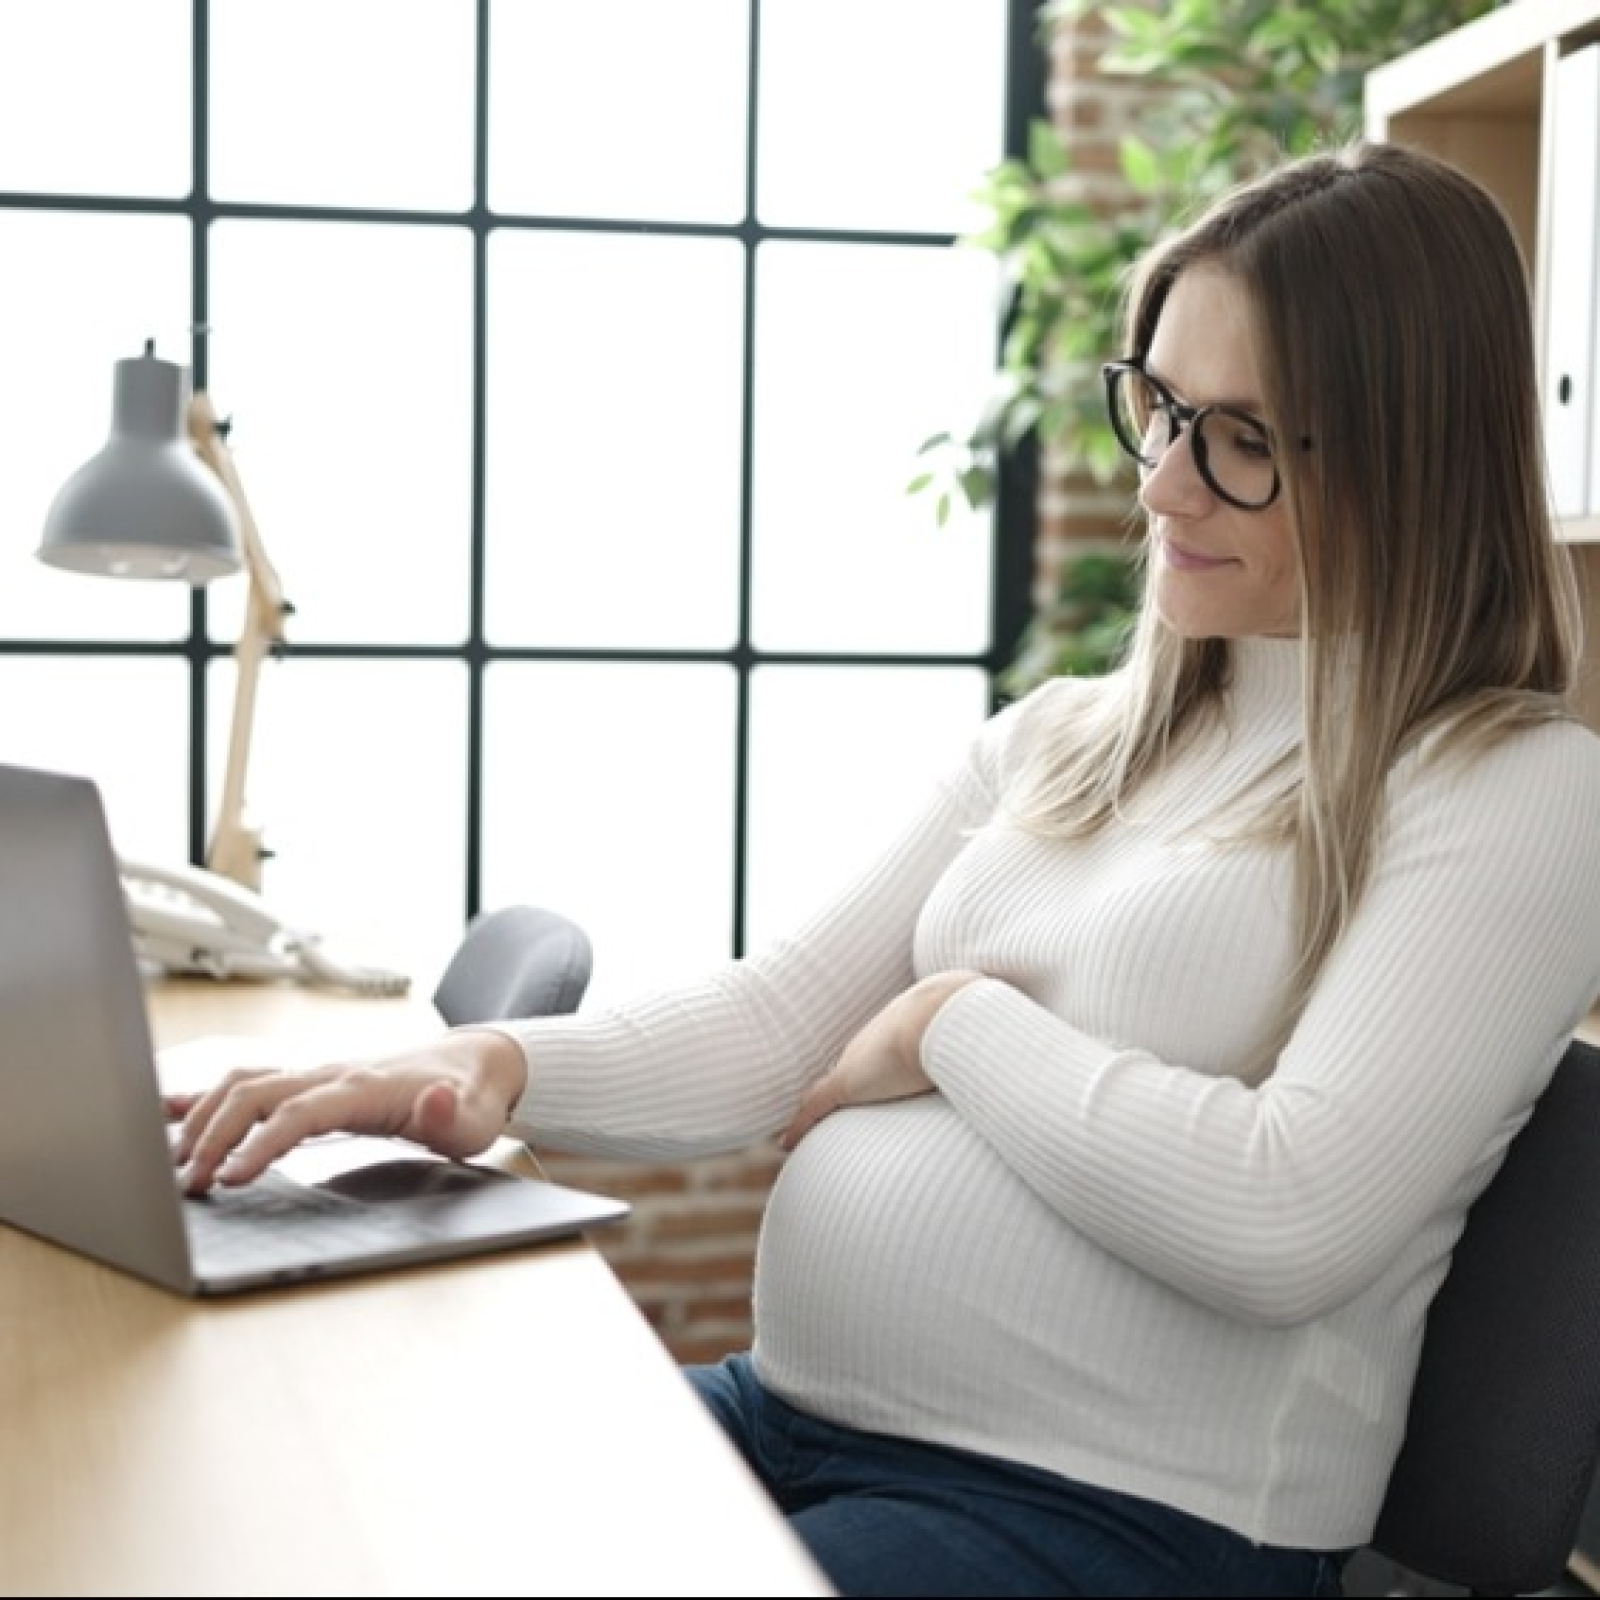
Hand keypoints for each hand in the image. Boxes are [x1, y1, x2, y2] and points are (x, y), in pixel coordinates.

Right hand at [166, 1027, 529, 1193]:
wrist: (472, 1065)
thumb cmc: (469, 1099)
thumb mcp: (473, 1118)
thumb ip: (451, 1114)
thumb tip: (435, 1099)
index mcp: (365, 1087)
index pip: (300, 1111)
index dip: (263, 1142)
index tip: (233, 1178)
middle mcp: (332, 1075)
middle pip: (255, 1093)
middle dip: (215, 1135)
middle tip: (191, 1185)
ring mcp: (317, 1075)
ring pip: (244, 1084)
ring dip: (205, 1117)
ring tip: (177, 1163)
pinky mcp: (309, 1083)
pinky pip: (249, 1082)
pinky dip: (206, 1095)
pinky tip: (169, 1113)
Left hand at [780, 971, 981, 1150]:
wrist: (944, 1012)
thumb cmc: (967, 1020)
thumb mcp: (974, 1033)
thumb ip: (984, 1050)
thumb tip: (1012, 1059)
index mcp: (896, 1028)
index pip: (874, 1053)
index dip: (869, 1071)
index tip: (869, 1083)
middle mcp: (871, 1043)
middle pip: (850, 1069)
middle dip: (843, 1087)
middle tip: (835, 1106)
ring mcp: (857, 1063)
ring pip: (828, 1090)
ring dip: (819, 1109)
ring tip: (808, 1126)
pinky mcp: (847, 1083)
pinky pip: (814, 1107)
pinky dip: (800, 1125)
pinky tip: (786, 1141)